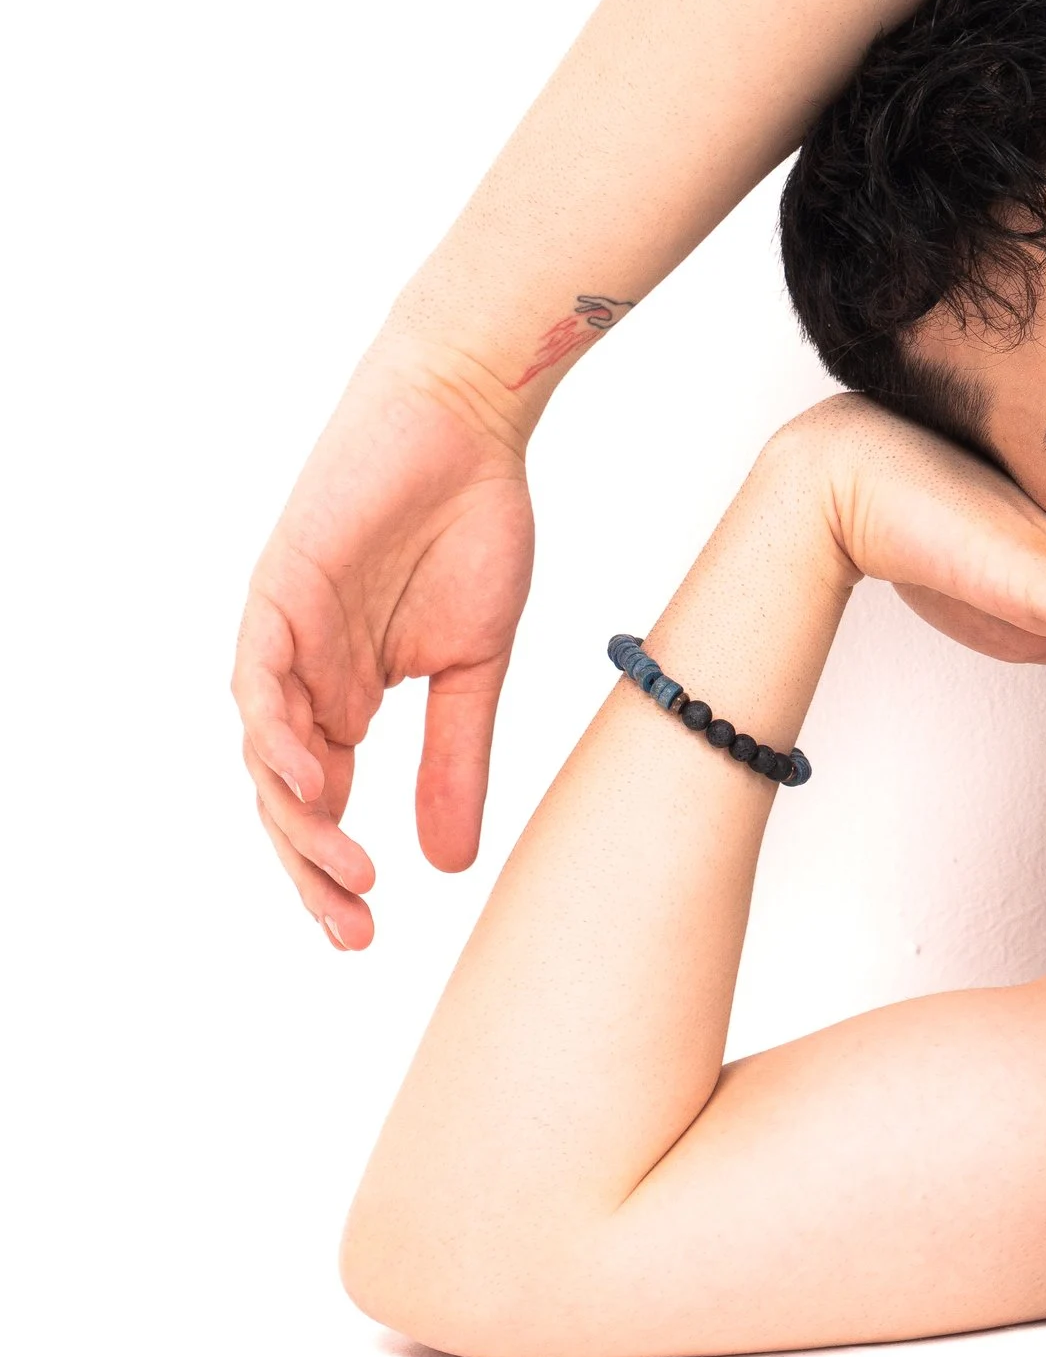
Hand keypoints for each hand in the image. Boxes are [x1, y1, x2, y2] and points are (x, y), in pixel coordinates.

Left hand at [234, 341, 534, 948]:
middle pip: (286, 796)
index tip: (367, 931)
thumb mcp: (475, 665)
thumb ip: (457, 756)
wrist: (468, 425)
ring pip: (265, 749)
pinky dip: (278, 730)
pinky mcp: (277, 590)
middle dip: (311, 868)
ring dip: (298, 816)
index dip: (334, 872)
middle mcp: (302, 678)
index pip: (322, 806)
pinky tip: (310, 777)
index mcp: (345, 699)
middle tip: (350, 925)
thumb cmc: (472, 527)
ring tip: (342, 868)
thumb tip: (452, 863)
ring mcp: (284, 636)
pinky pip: (259, 675)